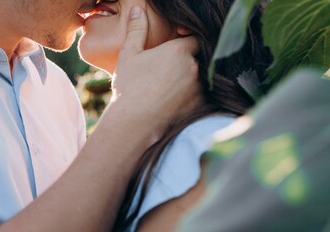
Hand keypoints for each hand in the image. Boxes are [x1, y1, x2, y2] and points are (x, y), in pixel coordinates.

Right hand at [110, 6, 200, 141]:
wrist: (133, 122)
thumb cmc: (129, 87)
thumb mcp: (129, 55)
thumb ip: (136, 30)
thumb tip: (137, 10)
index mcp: (179, 50)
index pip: (193, 39)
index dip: (186, 42)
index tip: (175, 49)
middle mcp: (194, 67)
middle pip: (198, 58)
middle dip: (188, 62)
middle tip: (170, 71)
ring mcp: (199, 88)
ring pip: (200, 78)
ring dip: (190, 80)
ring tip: (170, 88)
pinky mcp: (199, 106)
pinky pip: (200, 96)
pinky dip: (191, 97)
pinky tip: (175, 101)